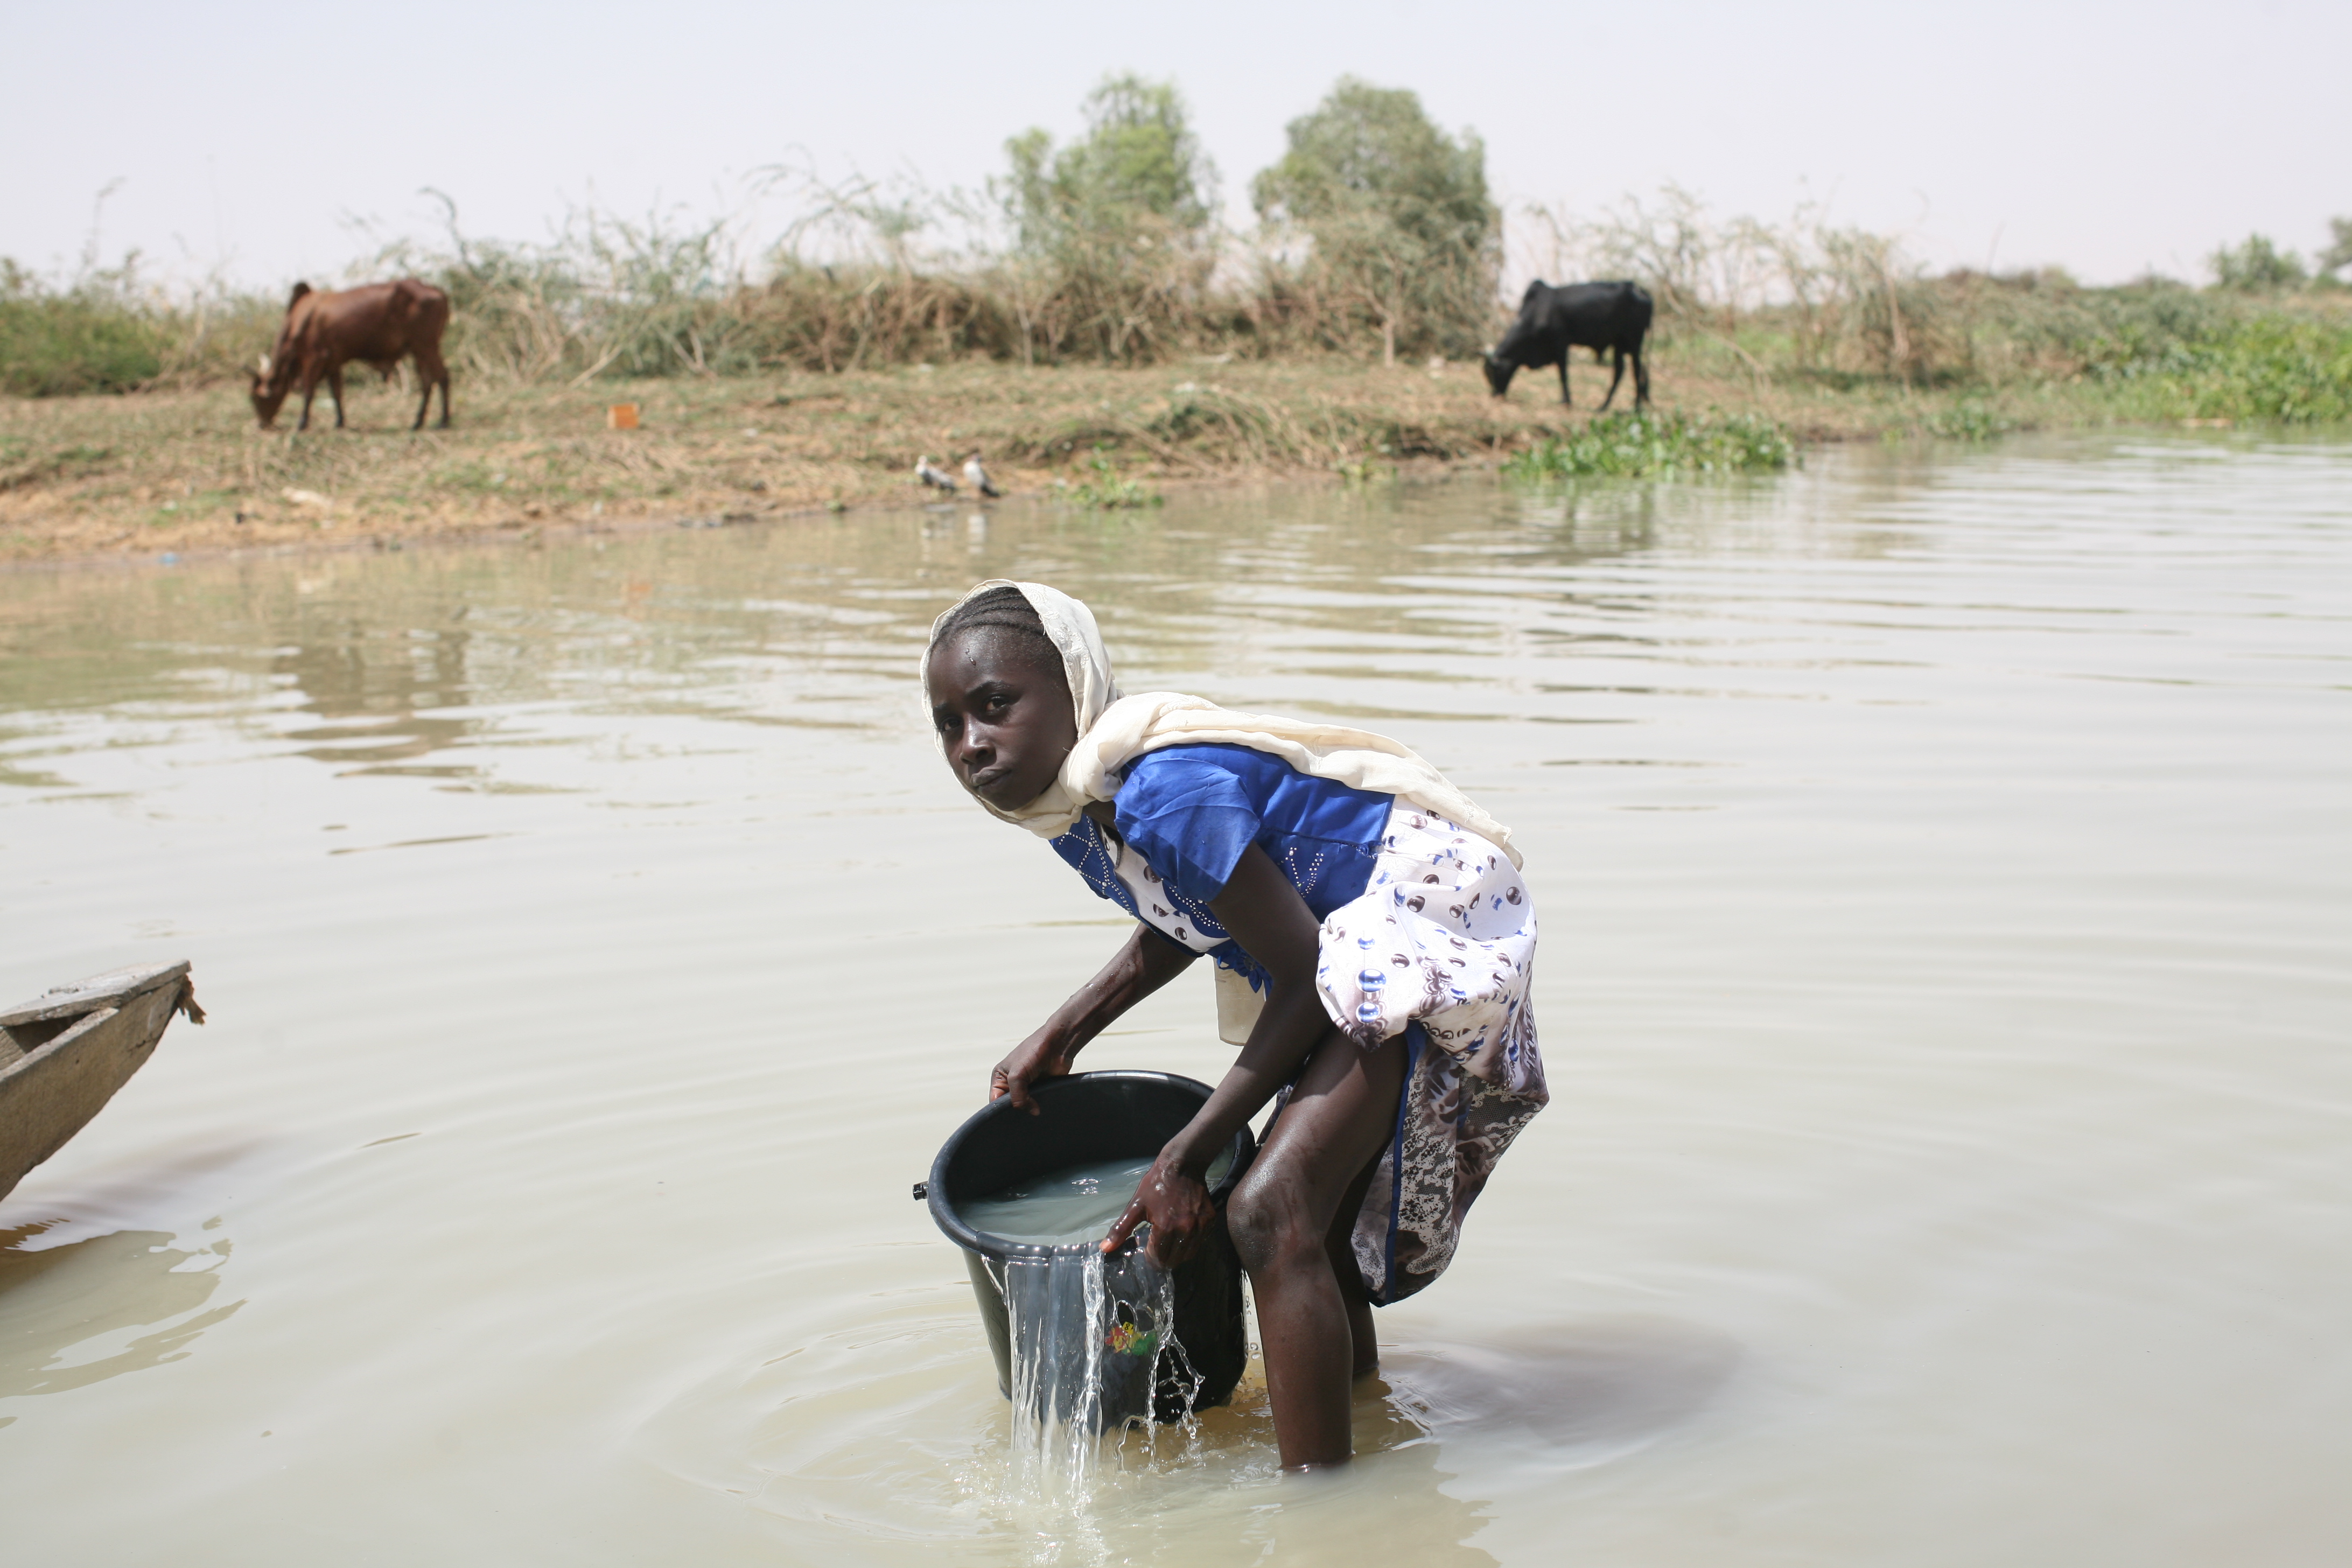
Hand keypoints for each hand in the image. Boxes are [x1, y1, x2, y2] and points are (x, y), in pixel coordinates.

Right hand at [990, 1025, 1074, 1112]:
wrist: (1058, 1045)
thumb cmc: (1034, 1050)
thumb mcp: (1017, 1075)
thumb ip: (1017, 1096)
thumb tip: (1031, 1111)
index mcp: (1000, 1077)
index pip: (994, 1101)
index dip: (1000, 1110)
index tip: (1010, 1115)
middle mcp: (1012, 1084)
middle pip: (1010, 1106)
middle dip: (1016, 1110)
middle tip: (1024, 1113)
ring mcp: (1027, 1087)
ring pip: (1025, 1106)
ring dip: (1030, 1108)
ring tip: (1035, 1108)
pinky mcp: (1042, 1090)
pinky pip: (1038, 1104)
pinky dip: (1041, 1106)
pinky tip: (1044, 1106)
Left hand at [1100, 1150, 1216, 1268]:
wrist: (1182, 1165)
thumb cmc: (1156, 1184)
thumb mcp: (1135, 1206)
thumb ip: (1121, 1229)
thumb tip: (1105, 1249)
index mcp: (1166, 1227)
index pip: (1159, 1258)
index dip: (1151, 1258)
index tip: (1147, 1251)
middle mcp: (1186, 1229)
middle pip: (1175, 1259)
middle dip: (1164, 1259)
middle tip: (1157, 1250)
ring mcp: (1200, 1225)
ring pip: (1189, 1253)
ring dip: (1178, 1253)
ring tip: (1169, 1245)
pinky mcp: (1209, 1220)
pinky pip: (1200, 1241)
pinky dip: (1191, 1243)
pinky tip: (1182, 1235)